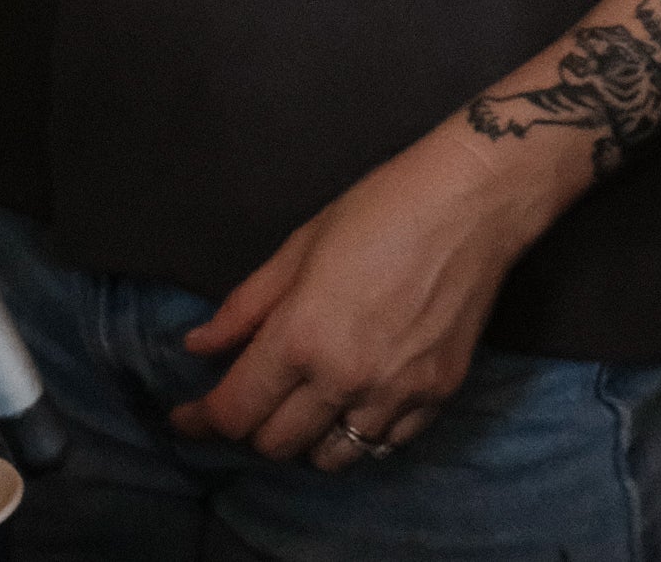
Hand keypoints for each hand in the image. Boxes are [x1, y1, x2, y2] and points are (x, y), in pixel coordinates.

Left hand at [168, 119, 555, 469]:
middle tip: (254, 397)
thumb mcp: (299, 246)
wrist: (473, 202)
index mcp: (301, 337)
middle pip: (276, 444)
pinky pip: (386, 445)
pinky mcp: (438, 396)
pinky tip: (358, 402)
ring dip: (308, 439)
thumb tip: (198, 346)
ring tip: (307, 406)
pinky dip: (362, 433)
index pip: (235, 411)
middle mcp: (345, 378)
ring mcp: (395, 394)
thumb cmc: (380, 208)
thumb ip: (246, 306)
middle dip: (252, 427)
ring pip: (332, 458)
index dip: (200, 420)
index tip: (187, 416)